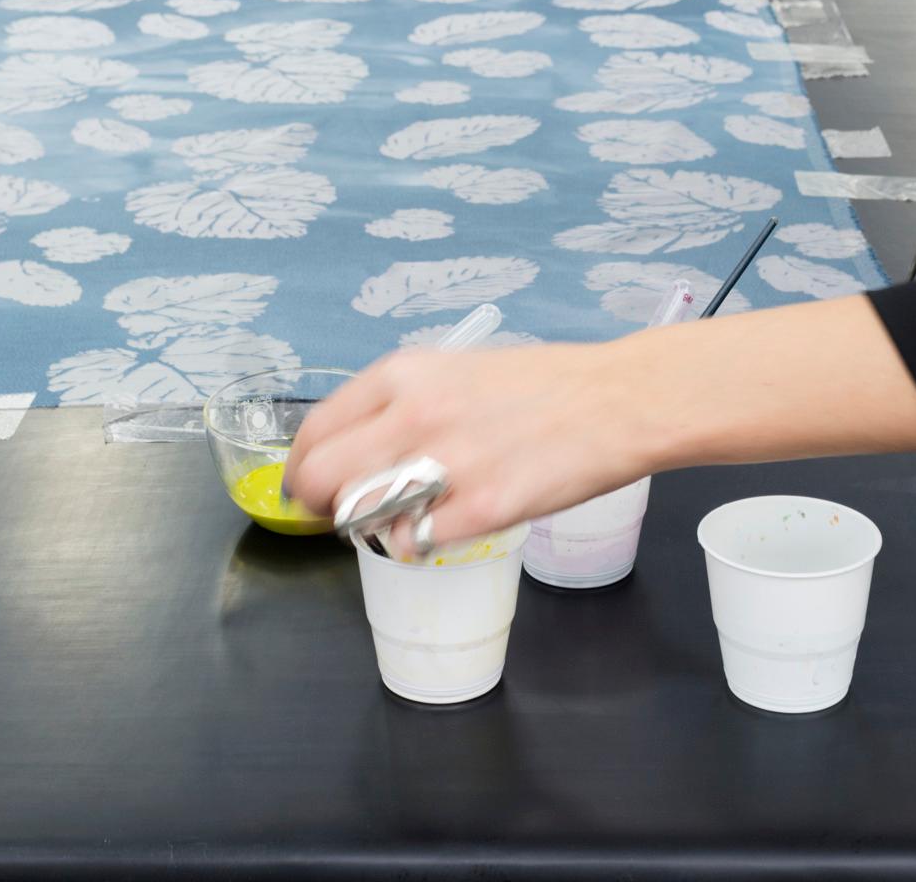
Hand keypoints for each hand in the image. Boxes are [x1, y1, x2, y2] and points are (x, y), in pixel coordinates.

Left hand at [284, 337, 656, 551]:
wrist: (614, 400)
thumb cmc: (538, 384)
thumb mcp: (454, 371)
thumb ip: (401, 403)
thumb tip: (355, 446)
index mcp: (404, 374)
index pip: (315, 431)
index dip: (302, 469)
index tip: (308, 488)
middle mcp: (414, 415)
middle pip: (322, 481)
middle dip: (320, 507)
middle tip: (338, 516)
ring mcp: (446, 466)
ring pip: (361, 518)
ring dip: (368, 528)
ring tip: (395, 519)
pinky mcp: (481, 511)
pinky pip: (414, 544)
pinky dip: (418, 543)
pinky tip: (441, 527)